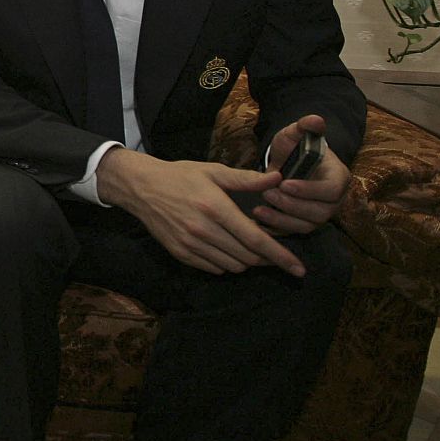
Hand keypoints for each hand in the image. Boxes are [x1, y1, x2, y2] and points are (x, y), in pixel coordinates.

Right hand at [96, 147, 306, 276]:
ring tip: (249, 248)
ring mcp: (190, 244)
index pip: (256, 240)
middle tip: (274, 252)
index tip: (299, 269)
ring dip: (247, 261)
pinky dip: (227, 264)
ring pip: (233, 265)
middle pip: (247, 257)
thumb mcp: (212, 171)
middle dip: (266, 259)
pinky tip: (226, 249)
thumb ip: (246, 179)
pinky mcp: (180, 253)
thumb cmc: (179, 176)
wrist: (140, 187)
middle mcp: (203, 230)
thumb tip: (277, 179)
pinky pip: (214, 268)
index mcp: (215, 208)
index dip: (281, 257)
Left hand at [254, 115, 351, 234]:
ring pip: (306, 226)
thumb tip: (315, 119)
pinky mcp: (304, 224)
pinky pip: (292, 233)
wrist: (287, 163)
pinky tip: (256, 222)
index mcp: (339, 178)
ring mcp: (320, 215)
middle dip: (292, 206)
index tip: (284, 183)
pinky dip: (275, 229)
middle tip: (268, 194)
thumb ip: (304, 126)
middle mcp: (334, 200)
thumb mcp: (295, 134)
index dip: (309, 190)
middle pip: (320, 212)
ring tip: (258, 210)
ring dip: (282, 220)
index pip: (331, 190)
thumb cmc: (294, 148)